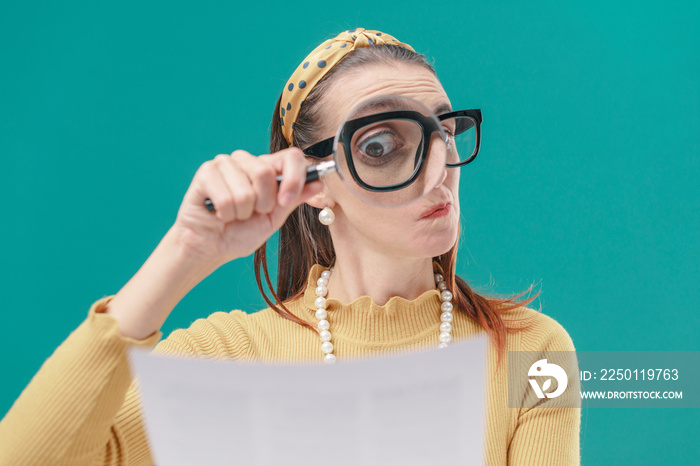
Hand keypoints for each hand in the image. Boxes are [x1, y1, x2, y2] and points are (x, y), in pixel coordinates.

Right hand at [171, 147, 323, 268]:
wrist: (210, 247)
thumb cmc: (240, 232)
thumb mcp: (274, 218)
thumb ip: (294, 198)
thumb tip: (319, 182)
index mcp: (267, 168)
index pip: (291, 157)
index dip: (294, 178)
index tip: (286, 201)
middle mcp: (246, 161)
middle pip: (266, 172)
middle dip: (263, 203)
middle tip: (251, 213)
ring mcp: (224, 164)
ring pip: (246, 189)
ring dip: (242, 212)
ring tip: (233, 214)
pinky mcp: (206, 173)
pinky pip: (225, 197)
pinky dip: (225, 213)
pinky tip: (218, 214)